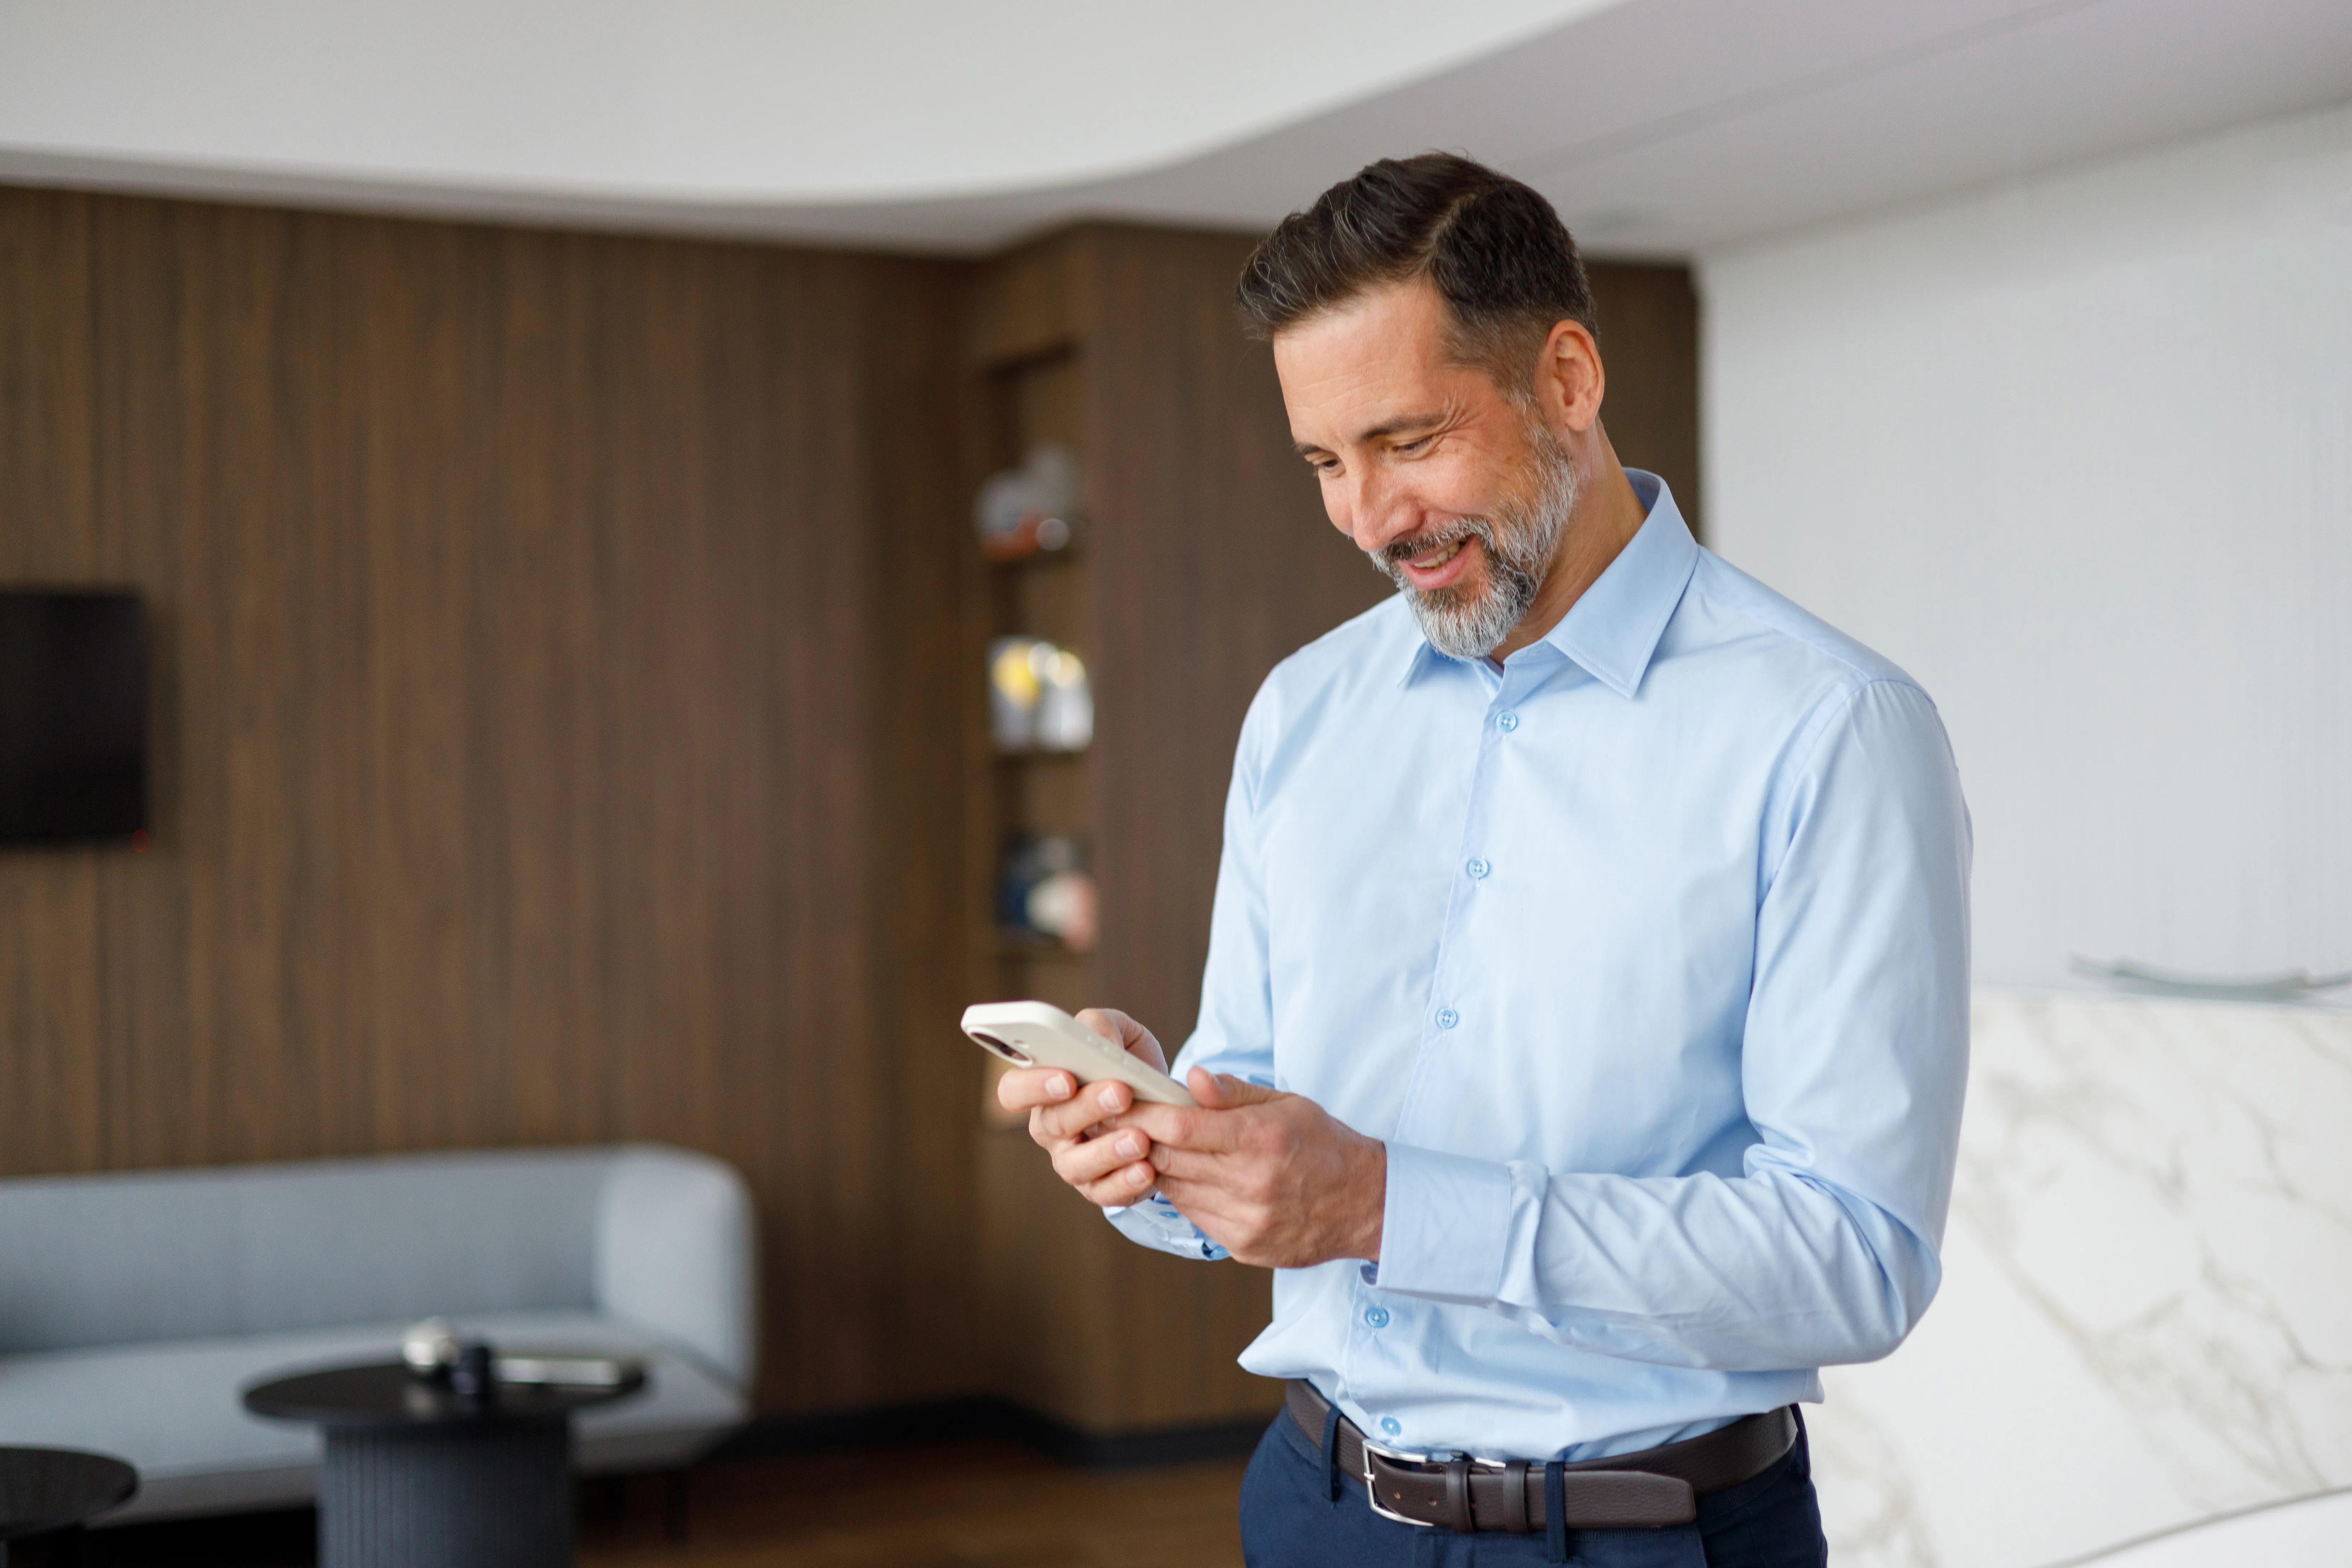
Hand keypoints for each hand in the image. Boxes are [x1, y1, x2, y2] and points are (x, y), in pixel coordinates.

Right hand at [994, 1008, 1168, 1206]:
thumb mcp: (1121, 1034)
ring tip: (1140, 1139)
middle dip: (1087, 1108)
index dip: (1033, 1086)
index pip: (1014, 1090)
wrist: (1169, 1104)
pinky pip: (1104, 1193)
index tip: (1066, 1077)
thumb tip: (1101, 1042)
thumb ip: (1102, 1027)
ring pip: (1075, 1165)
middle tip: (1121, 1093)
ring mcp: (1072, 1161)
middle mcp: (1050, 1128)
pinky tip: (1147, 1169)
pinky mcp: (1099, 1187)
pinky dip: (1125, 1183)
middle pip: (1052, 1124)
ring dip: (1107, 1152)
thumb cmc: (1131, 1064)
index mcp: (1043, 1088)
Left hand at [1120, 1069, 1385, 1269]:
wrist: (1366, 1204)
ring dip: (1156, 1168)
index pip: (1181, 1126)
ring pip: (1175, 1191)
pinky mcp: (1243, 1245)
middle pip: (1169, 1159)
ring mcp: (1245, 1219)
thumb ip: (1234, 1093)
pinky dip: (1183, 1194)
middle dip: (1137, 1139)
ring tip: (1144, 1147)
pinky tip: (1184, 1177)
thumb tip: (1191, 1078)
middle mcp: (1250, 1183)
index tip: (1121, 1103)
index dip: (1143, 1114)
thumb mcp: (1287, 1104)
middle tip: (1115, 1123)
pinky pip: (1195, 1216)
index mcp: (1260, 1139)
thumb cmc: (1325, 1144)